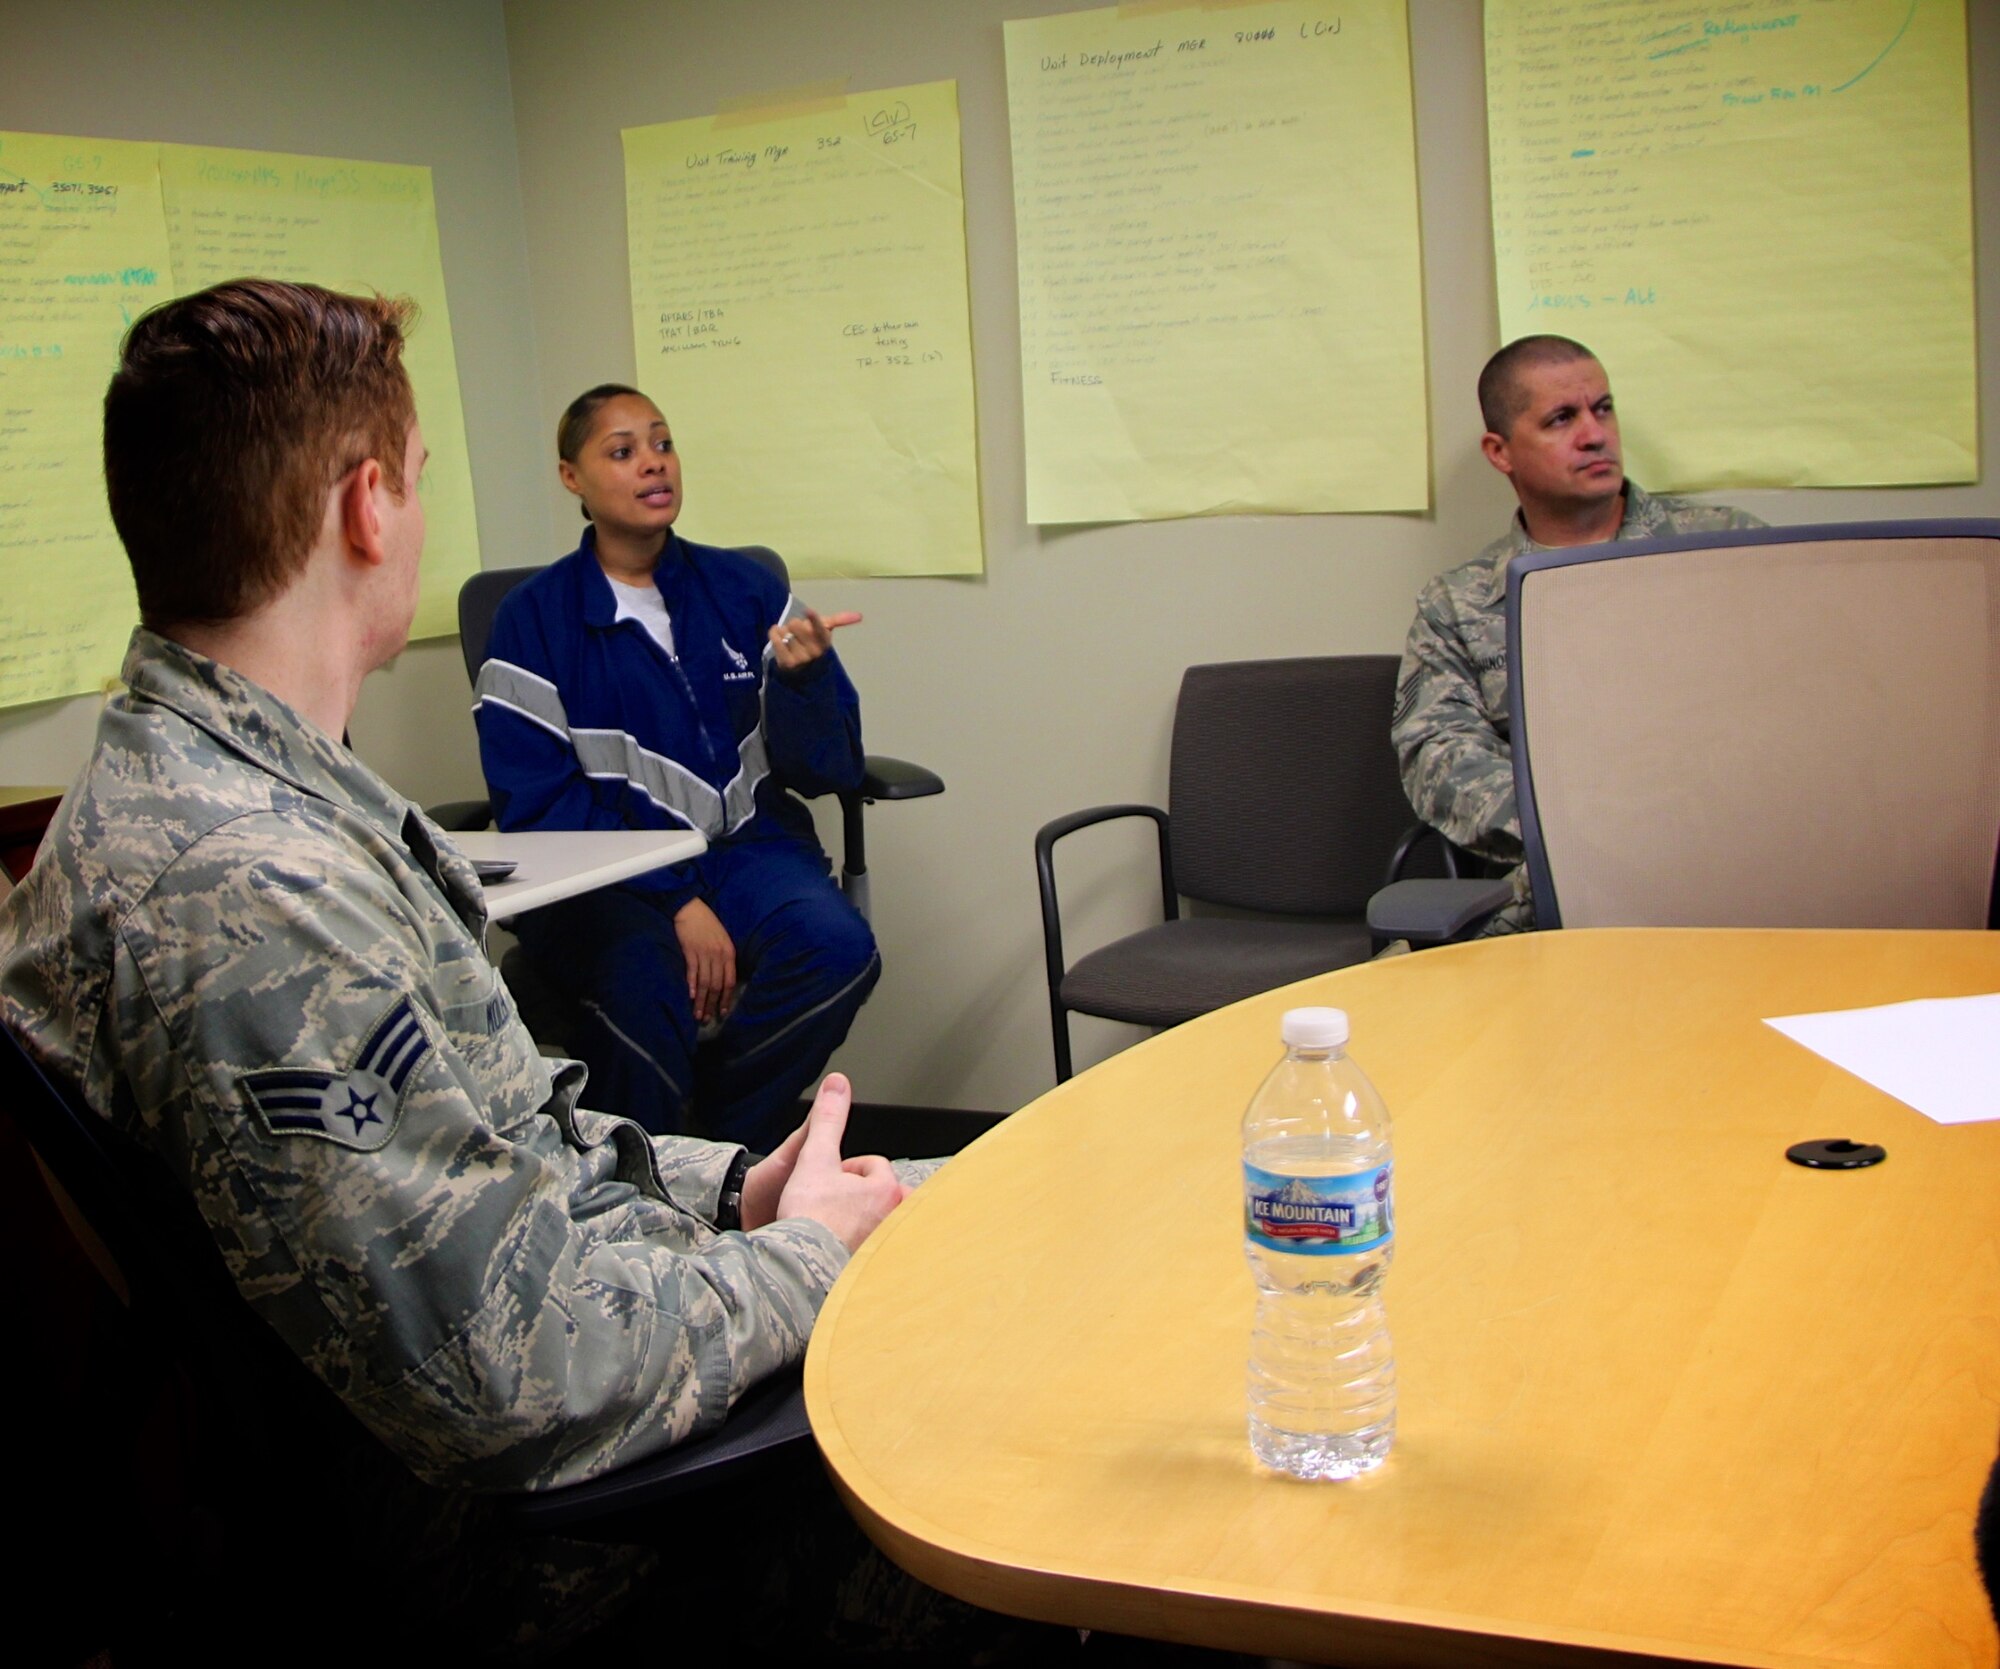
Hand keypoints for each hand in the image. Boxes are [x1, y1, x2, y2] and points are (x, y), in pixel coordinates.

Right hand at [673, 897, 735, 1023]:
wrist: (691, 909)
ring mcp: (703, 954)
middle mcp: (718, 955)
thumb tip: (723, 980)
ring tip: (698, 1015)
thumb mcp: (722, 939)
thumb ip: (724, 958)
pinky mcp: (689, 952)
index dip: (726, 998)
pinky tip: (691, 997)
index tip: (723, 1012)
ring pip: (704, 983)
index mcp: (728, 953)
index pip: (730, 981)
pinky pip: (692, 972)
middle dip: (713, 1004)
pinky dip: (692, 986)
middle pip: (717, 985)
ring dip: (701, 1001)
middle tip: (708, 1020)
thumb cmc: (707, 924)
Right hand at [769, 1073, 906, 1251]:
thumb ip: (829, 1119)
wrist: (797, 1267)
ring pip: (873, 1220)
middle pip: (876, 1193)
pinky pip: (868, 1251)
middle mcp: (893, 1218)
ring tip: (828, 1228)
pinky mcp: (872, 1269)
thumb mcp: (815, 1157)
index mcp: (886, 1189)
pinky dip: (852, 1248)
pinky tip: (832, 1251)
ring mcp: (884, 1245)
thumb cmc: (808, 1217)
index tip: (825, 1182)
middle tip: (827, 1207)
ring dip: (854, 1221)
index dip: (843, 1169)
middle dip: (854, 1196)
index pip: (872, 1165)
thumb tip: (838, 1083)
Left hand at [770, 607, 860, 673]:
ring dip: (784, 630)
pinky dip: (774, 633)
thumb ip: (840, 620)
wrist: (803, 670)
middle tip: (798, 630)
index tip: (809, 611)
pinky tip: (777, 634)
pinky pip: (775, 639)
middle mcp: (814, 651)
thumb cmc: (813, 643)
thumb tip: (860, 615)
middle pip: (797, 625)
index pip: (820, 629)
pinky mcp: (786, 663)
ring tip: (789, 637)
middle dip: (795, 624)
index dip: (814, 620)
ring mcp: (800, 658)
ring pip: (785, 631)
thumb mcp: (825, 631)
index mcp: (825, 641)